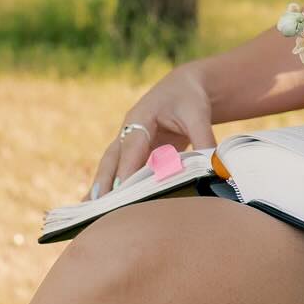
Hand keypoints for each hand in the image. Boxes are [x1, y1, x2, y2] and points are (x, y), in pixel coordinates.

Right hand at [87, 63, 216, 199]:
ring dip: (100, 189)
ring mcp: (126, 142)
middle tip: (98, 210)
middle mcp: (128, 130)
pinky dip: (107, 189)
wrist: (183, 87)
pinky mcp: (131, 153)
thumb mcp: (198, 115)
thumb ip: (204, 140)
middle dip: (104, 183)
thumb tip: (214, 167)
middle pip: (112, 159)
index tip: (120, 192)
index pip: (132, 146)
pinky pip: (116, 172)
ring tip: (89, 216)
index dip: (126, 169)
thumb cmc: (189, 99)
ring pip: (109, 167)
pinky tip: (97, 209)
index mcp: (142, 116)